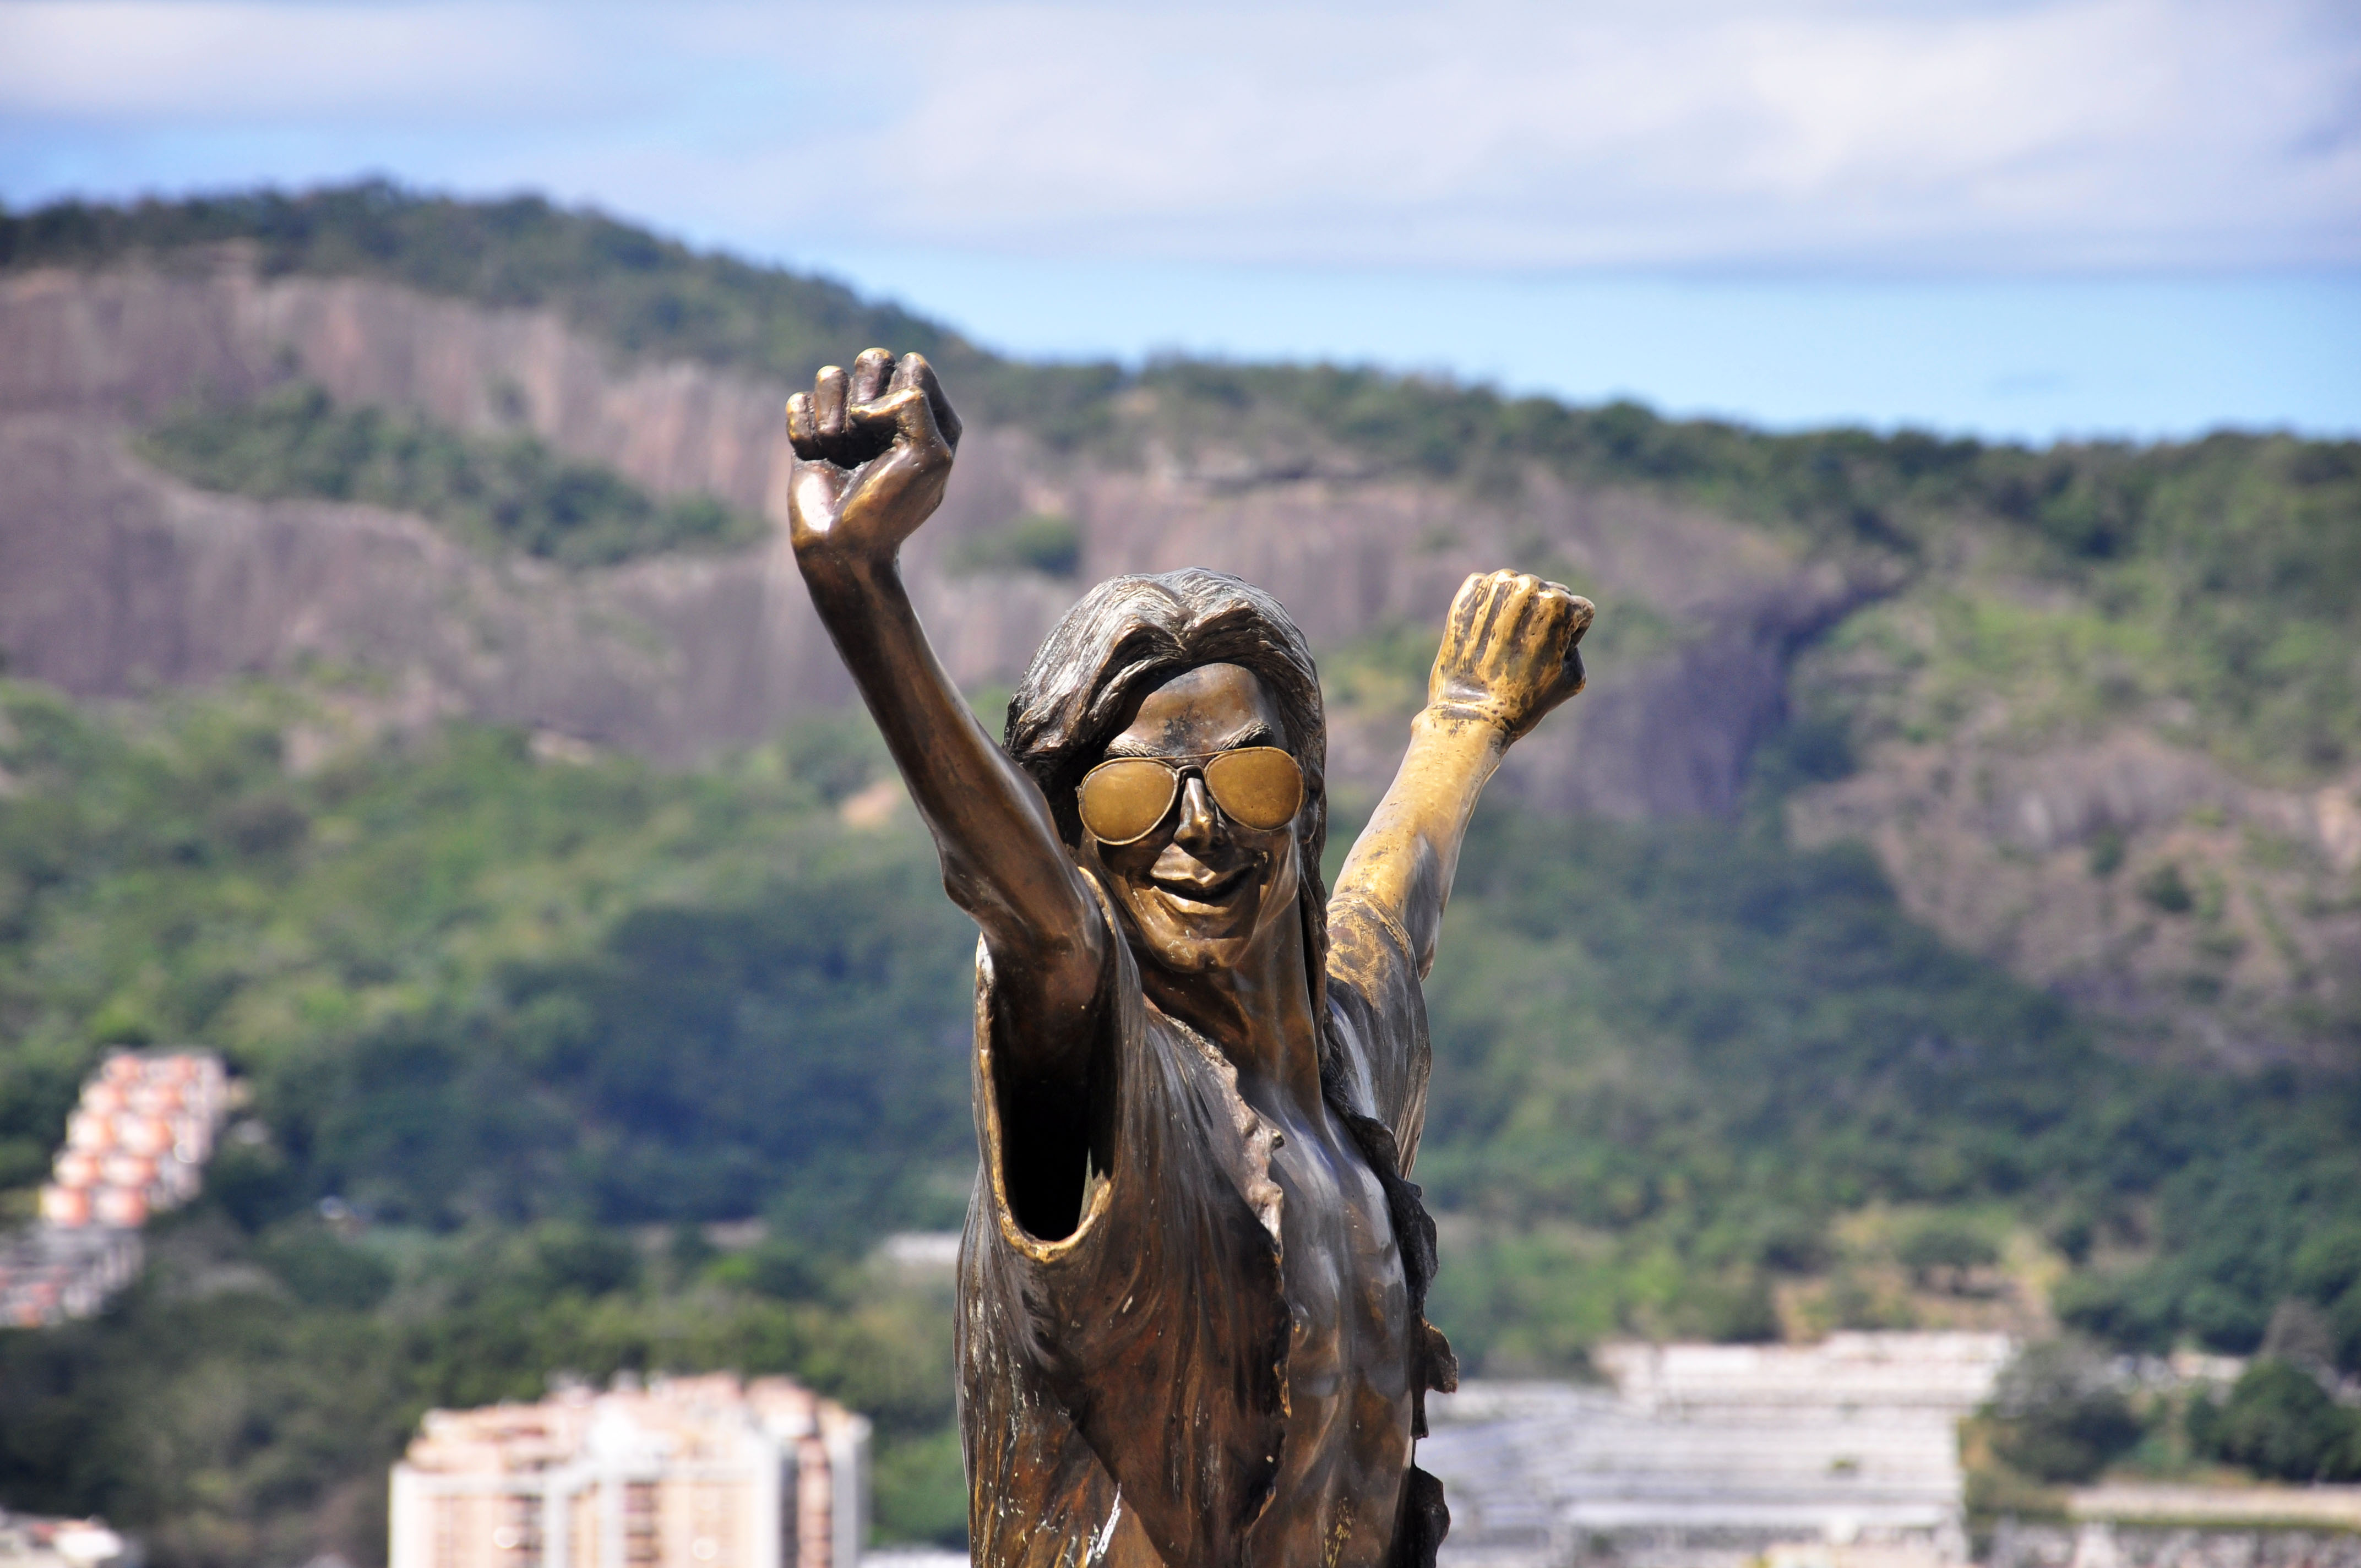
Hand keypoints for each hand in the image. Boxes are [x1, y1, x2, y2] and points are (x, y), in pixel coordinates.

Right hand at [785, 348, 964, 571]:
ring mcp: (849, 422)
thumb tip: (865, 404)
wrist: (843, 546)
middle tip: (863, 439)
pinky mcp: (813, 432)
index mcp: (930, 415)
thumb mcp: (929, 454)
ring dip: (831, 418)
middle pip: (872, 358)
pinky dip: (803, 430)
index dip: (898, 396)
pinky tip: (816, 457)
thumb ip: (915, 403)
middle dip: (862, 396)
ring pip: (831, 376)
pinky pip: (799, 401)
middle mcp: (890, 412)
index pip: (913, 366)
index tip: (895, 439)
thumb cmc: (891, 507)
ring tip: (840, 454)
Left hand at [1426, 570, 1593, 742]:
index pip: (1579, 609)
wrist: (1471, 712)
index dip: (1572, 636)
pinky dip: (1491, 608)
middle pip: (1550, 594)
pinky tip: (1486, 636)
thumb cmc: (1526, 701)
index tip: (1551, 658)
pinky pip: (1490, 590)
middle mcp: (1528, 585)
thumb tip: (1559, 626)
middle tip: (1526, 653)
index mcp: (1559, 602)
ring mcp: (1496, 586)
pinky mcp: (1469, 593)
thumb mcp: (1573, 677)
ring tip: (1505, 646)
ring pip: (1520, 590)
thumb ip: (1575, 643)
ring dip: (1518, 611)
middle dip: (1545, 619)